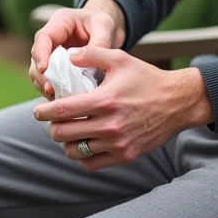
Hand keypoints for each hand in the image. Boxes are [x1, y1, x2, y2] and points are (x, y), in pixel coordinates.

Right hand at [29, 0, 125, 98]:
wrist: (104, 29)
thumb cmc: (102, 22)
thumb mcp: (104, 25)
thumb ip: (99, 42)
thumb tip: (90, 63)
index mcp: (60, 22)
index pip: (43, 38)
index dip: (40, 54)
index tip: (44, 69)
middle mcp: (51, 39)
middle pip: (36, 58)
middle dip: (41, 75)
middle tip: (50, 90)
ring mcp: (51, 54)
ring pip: (39, 72)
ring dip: (45, 86)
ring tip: (56, 98)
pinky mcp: (56, 68)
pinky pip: (49, 81)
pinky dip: (54, 91)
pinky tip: (62, 101)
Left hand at [33, 46, 214, 170]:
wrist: (177, 102)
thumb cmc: (147, 78)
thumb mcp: (120, 59)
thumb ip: (92, 54)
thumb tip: (68, 56)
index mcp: (105, 100)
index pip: (63, 111)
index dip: (45, 112)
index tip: (39, 111)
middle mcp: (110, 125)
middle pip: (64, 134)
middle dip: (53, 127)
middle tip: (53, 121)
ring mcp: (118, 143)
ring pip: (75, 151)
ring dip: (66, 142)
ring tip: (68, 133)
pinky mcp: (125, 155)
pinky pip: (92, 164)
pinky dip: (82, 156)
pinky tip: (83, 144)